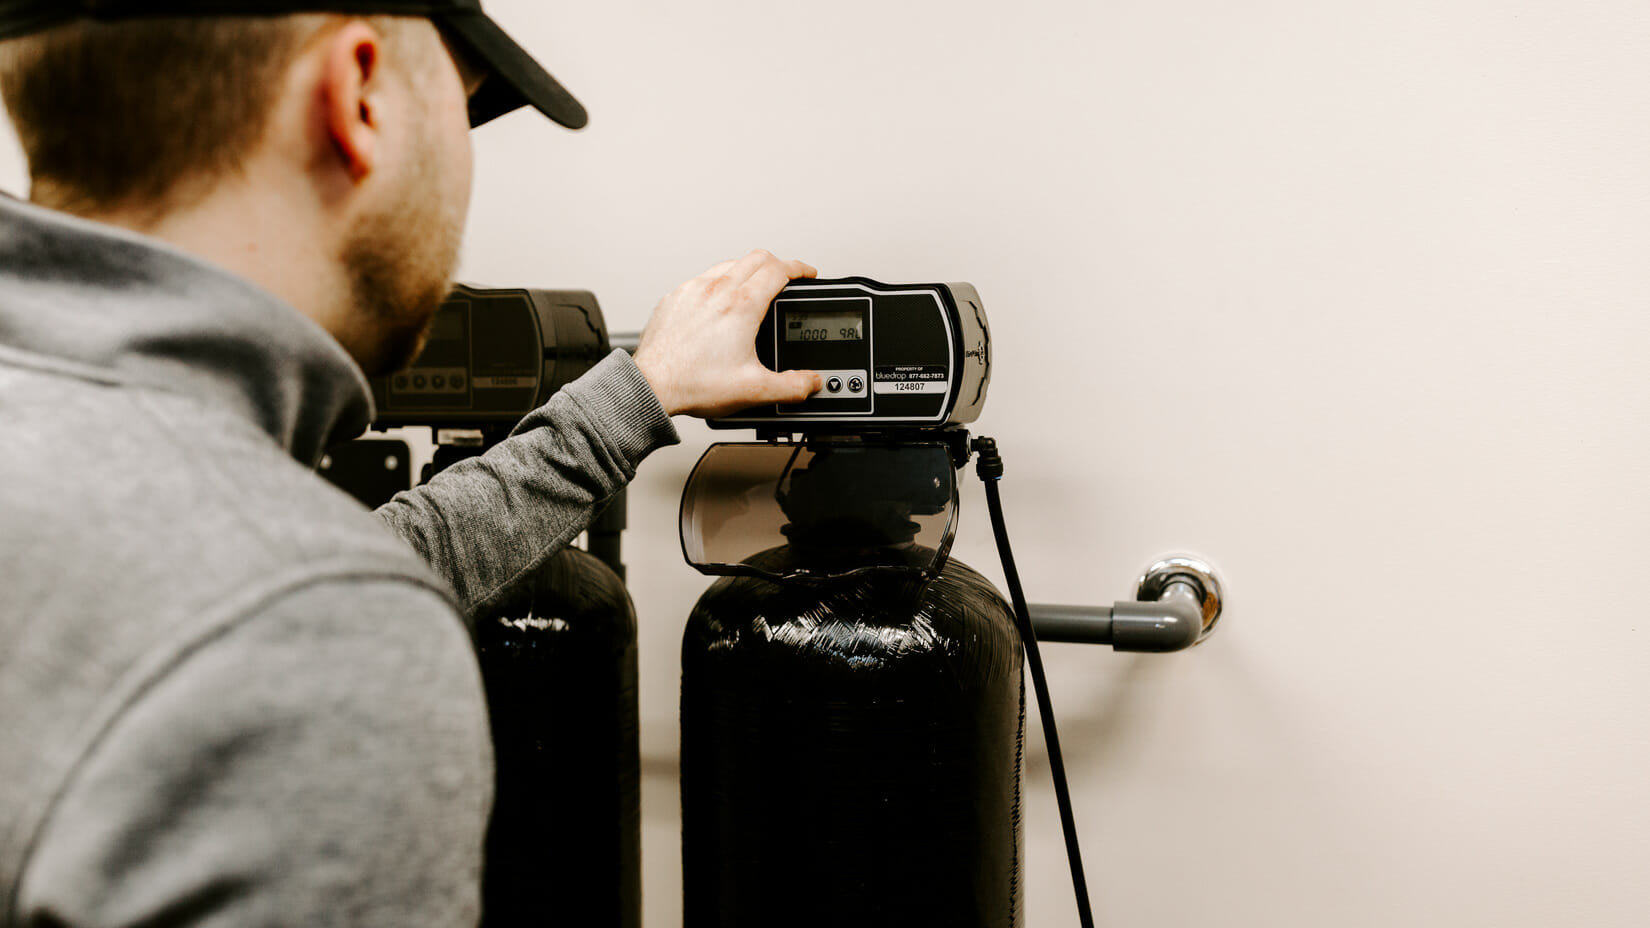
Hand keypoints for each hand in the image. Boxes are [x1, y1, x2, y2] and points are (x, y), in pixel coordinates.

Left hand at [633, 249, 822, 416]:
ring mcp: (693, 290)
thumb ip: (791, 386)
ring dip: (748, 270)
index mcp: (742, 306)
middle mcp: (717, 290)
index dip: (799, 268)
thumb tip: (812, 382)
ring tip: (755, 286)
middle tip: (786, 277)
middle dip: (778, 264)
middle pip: (756, 257)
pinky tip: (719, 301)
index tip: (807, 273)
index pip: (779, 269)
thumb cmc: (693, 383)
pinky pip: (703, 277)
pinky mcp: (675, 298)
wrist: (652, 386)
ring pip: (729, 263)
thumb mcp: (754, 390)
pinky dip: (719, 282)